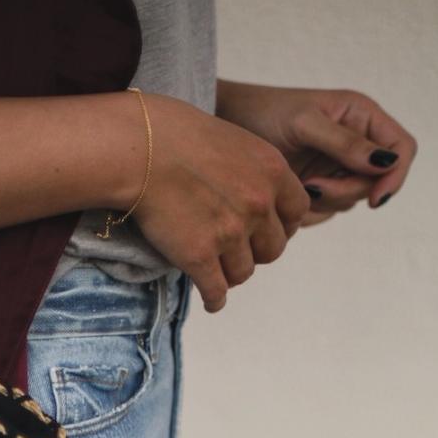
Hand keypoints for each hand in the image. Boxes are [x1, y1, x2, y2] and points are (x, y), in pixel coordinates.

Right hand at [126, 92, 311, 312]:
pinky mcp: (200, 256)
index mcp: (272, 171)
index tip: (264, 229)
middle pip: (273, 249)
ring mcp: (230, 232)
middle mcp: (258, 203)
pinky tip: (211, 300)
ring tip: (215, 269)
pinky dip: (214, 300)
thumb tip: (260, 200)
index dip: (281, 225)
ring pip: (243, 273)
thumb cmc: (178, 136)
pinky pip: (216, 292)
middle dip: (256, 252)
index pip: (297, 212)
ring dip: (230, 274)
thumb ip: (253, 172)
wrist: (140, 147)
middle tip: (236, 251)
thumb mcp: (234, 142)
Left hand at [214, 81, 416, 225]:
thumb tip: (385, 162)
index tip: (374, 199)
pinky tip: (290, 192)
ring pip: (351, 200)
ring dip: (325, 201)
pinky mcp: (321, 188)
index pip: (402, 148)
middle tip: (311, 188)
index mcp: (363, 116)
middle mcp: (357, 142)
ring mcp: (340, 167)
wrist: (230, 127)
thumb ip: (345, 142)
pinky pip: (327, 210)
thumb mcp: (306, 123)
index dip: (396, 174)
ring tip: (296, 183)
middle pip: (377, 182)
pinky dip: (310, 209)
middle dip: (346, 191)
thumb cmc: (265, 113)